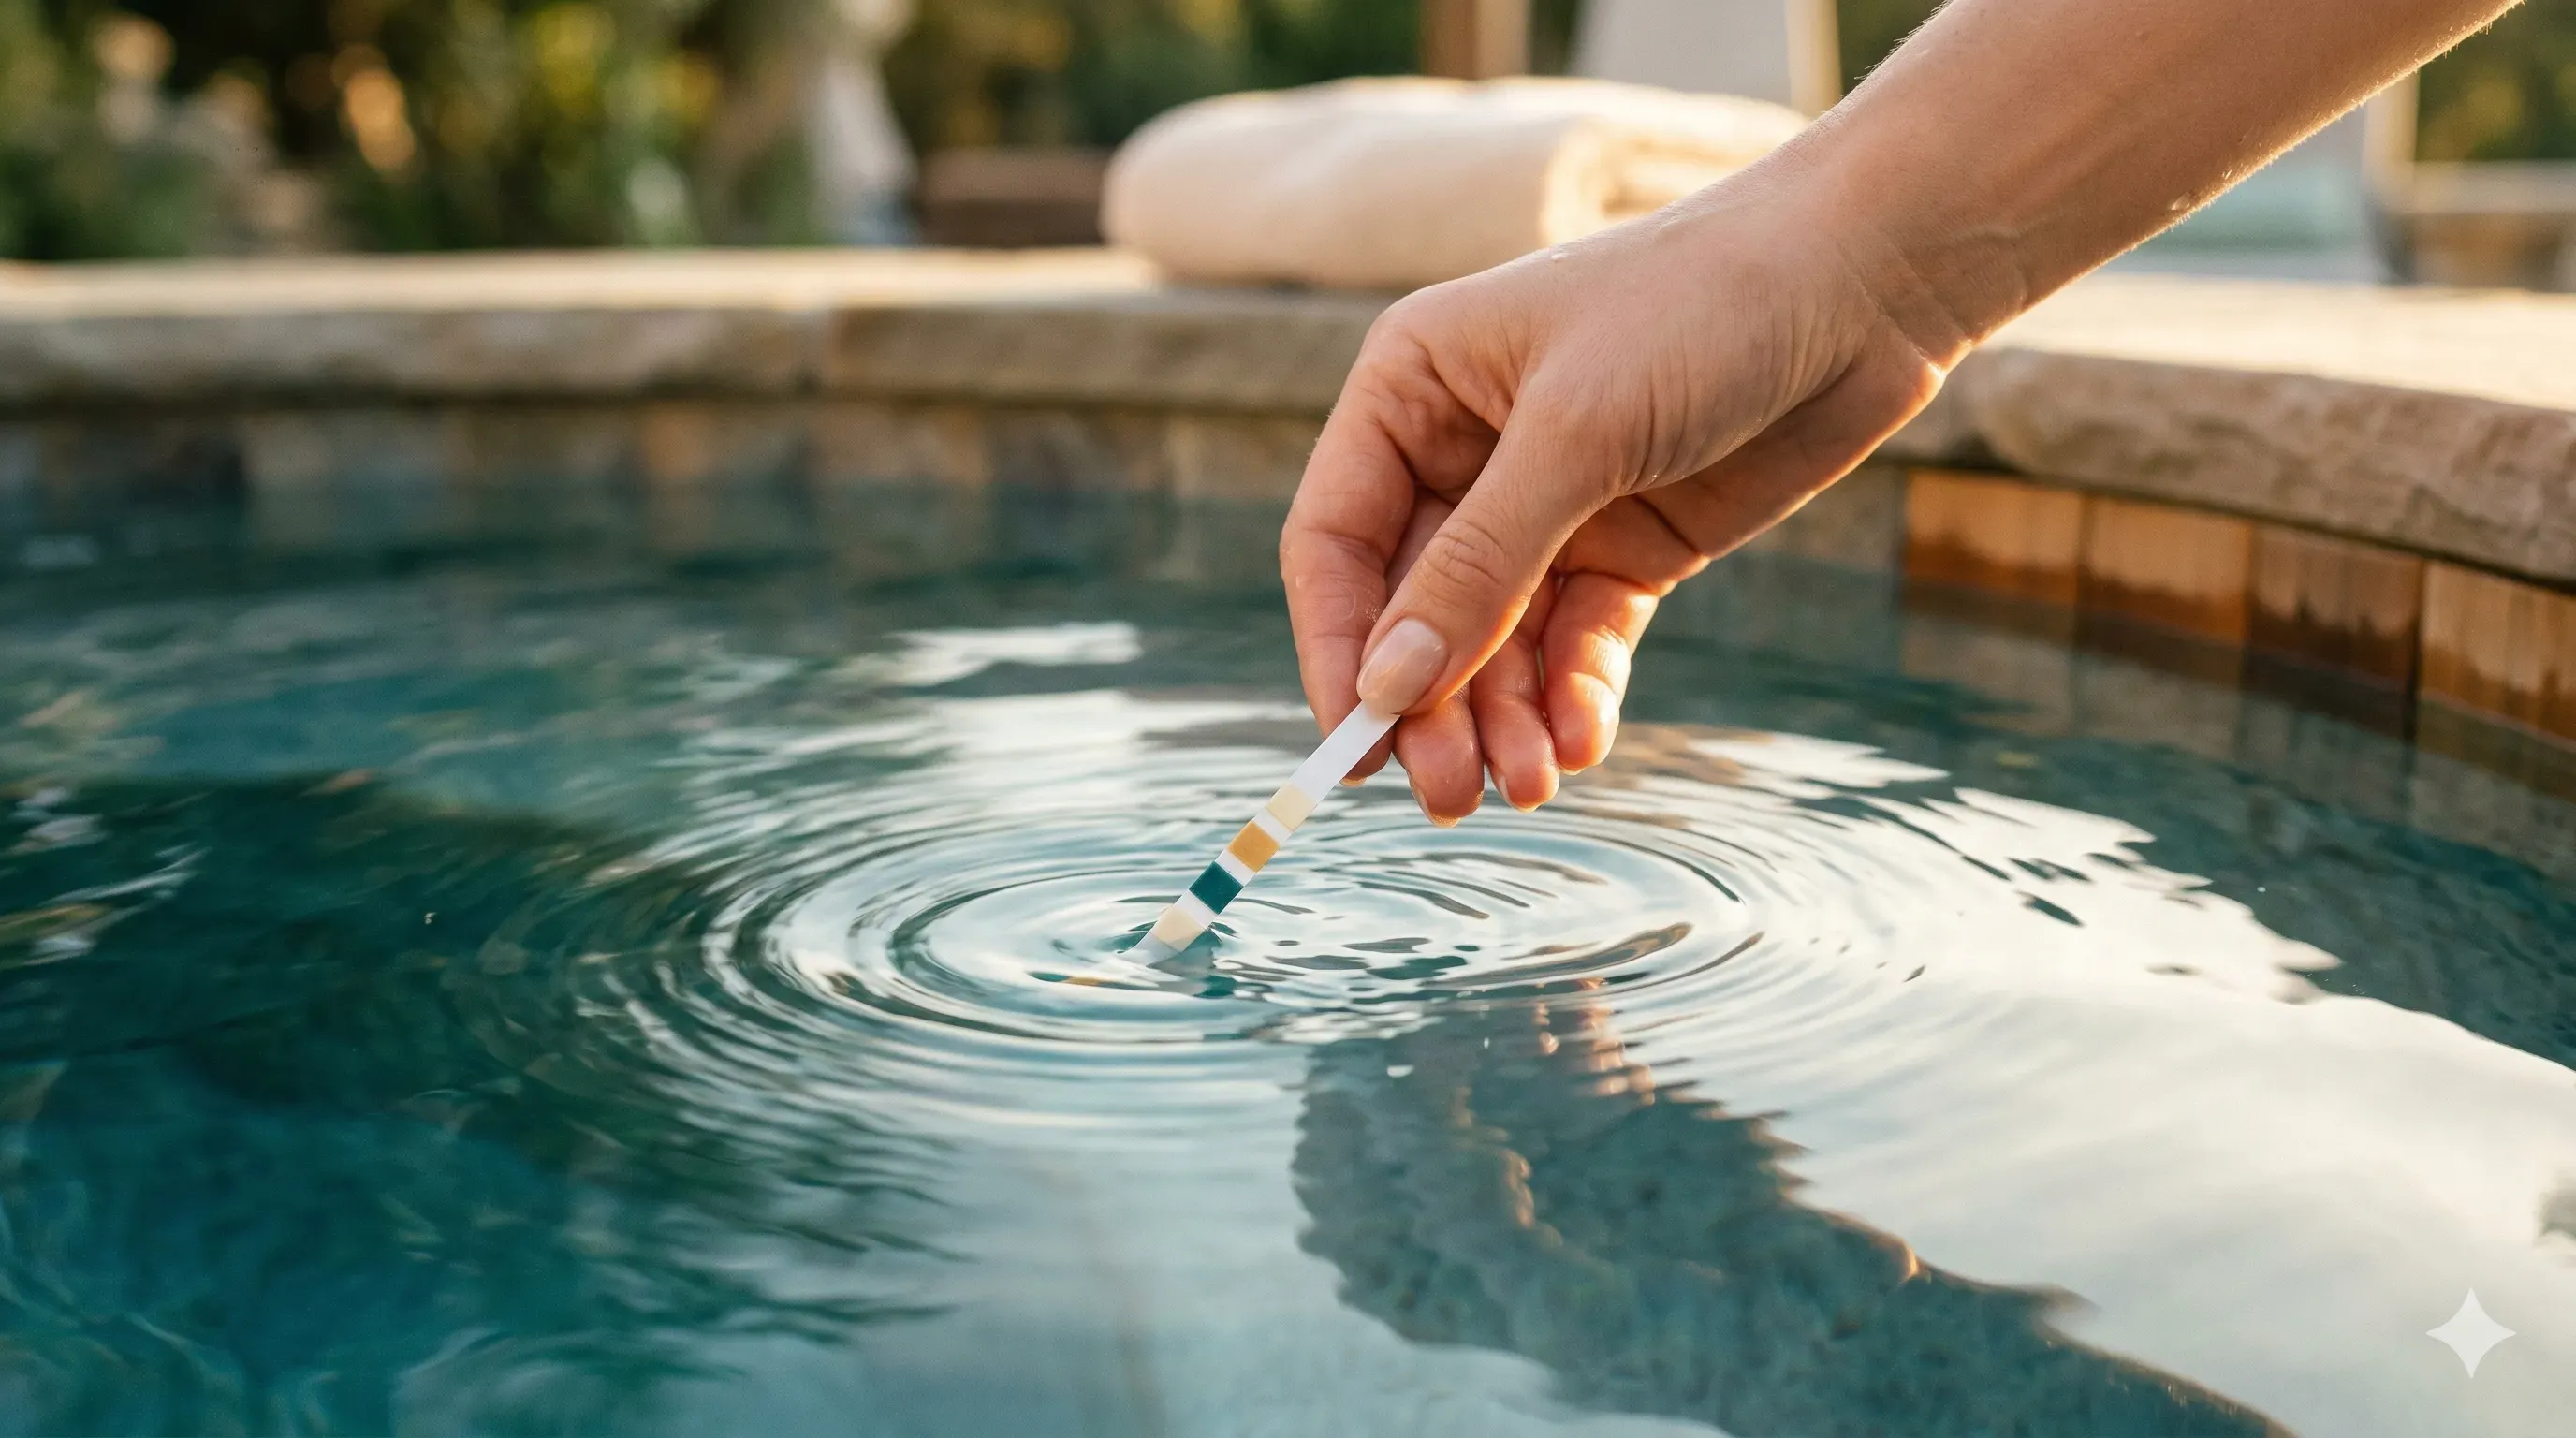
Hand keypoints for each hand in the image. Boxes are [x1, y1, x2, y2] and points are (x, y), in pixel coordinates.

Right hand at [1280, 154, 1951, 823]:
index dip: (1338, 649)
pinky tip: (1583, 740)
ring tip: (1534, 784)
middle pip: (1413, 611)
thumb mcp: (1578, 434)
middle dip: (1433, 706)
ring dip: (1505, 718)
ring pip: (1495, 643)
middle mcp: (1463, 451)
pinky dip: (1574, 695)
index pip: (1336, 542)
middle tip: (1456, 795)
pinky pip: (1576, 641)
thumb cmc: (1705, 307)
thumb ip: (1478, 567)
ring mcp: (1549, 505)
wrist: (1869, 280)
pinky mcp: (1628, 545)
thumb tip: (1388, 689)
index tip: (1356, 745)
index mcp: (1414, 388)